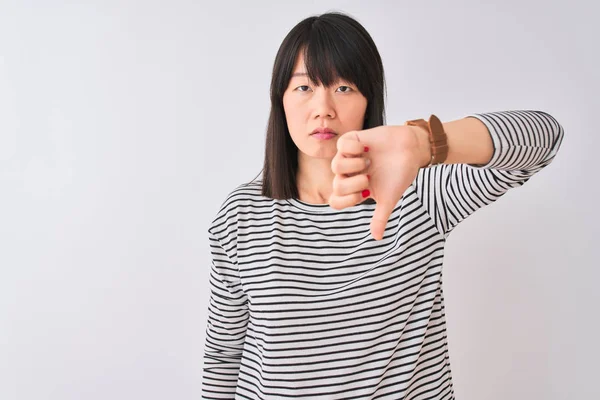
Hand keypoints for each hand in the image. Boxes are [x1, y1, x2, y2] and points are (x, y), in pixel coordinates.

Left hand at [328, 125, 429, 240]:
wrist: (412, 150)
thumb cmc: (400, 174)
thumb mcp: (389, 198)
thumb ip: (380, 217)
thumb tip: (377, 238)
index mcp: (355, 190)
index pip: (336, 201)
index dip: (345, 201)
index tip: (363, 195)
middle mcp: (349, 174)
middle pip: (336, 184)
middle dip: (353, 183)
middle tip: (368, 177)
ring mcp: (349, 157)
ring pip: (335, 165)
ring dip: (354, 165)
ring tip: (368, 162)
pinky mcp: (352, 140)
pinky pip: (341, 144)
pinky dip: (353, 148)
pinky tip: (366, 148)